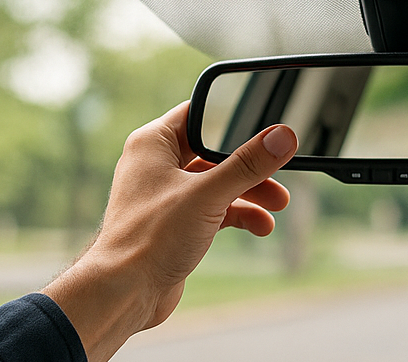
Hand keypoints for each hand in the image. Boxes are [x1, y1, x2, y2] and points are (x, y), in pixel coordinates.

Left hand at [41, 101, 296, 361]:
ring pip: (217, 183)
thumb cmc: (150, 238)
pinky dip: (237, 215)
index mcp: (153, 143)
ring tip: (277, 205)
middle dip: (249, 166)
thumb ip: (247, 165)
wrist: (126, 292)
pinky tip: (260, 226)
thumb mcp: (207, 194)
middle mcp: (157, 165)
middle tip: (279, 174)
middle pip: (214, 152)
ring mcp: (166, 196)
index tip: (266, 126)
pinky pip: (213, 209)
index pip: (199, 114)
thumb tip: (282, 137)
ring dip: (249, 193)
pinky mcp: (175, 224)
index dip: (232, 119)